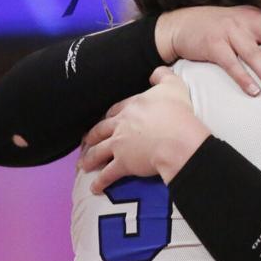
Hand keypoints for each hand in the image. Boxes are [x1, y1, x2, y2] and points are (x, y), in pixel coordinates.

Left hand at [80, 67, 209, 191]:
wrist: (178, 139)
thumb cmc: (178, 113)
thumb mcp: (174, 86)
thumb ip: (163, 76)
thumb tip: (154, 71)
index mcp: (132, 107)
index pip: (116, 110)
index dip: (111, 115)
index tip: (107, 120)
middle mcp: (121, 125)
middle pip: (101, 130)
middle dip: (92, 136)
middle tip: (86, 142)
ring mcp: (120, 145)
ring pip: (98, 152)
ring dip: (89, 159)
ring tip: (83, 165)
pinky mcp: (123, 164)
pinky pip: (108, 174)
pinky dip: (100, 183)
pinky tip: (95, 189)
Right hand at [154, 5, 260, 96]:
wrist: (182, 25)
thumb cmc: (222, 27)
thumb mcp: (246, 22)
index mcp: (260, 17)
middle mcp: (248, 22)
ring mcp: (230, 33)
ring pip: (254, 54)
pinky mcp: (213, 45)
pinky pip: (230, 64)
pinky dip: (243, 78)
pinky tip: (253, 92)